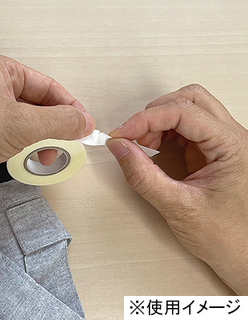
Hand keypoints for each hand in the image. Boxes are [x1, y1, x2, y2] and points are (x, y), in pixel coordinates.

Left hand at [0, 52, 94, 196]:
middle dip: (53, 125)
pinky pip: (10, 131)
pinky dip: (23, 143)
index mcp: (0, 69)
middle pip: (36, 103)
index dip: (69, 106)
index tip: (84, 126)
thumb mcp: (22, 124)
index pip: (47, 85)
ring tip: (45, 155)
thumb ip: (59, 121)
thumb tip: (85, 122)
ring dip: (39, 137)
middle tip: (67, 144)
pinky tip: (27, 155)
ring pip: (24, 119)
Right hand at [106, 84, 247, 294]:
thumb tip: (119, 147)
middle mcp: (231, 138)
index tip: (122, 133)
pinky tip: (153, 148)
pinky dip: (162, 131)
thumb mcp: (178, 207)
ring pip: (186, 108)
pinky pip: (184, 127)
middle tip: (133, 135)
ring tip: (142, 144)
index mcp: (232, 147)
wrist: (243, 255)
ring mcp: (221, 142)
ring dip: (158, 121)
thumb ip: (143, 176)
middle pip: (189, 99)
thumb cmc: (226, 237)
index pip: (184, 112)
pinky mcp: (210, 150)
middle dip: (155, 113)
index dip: (147, 119)